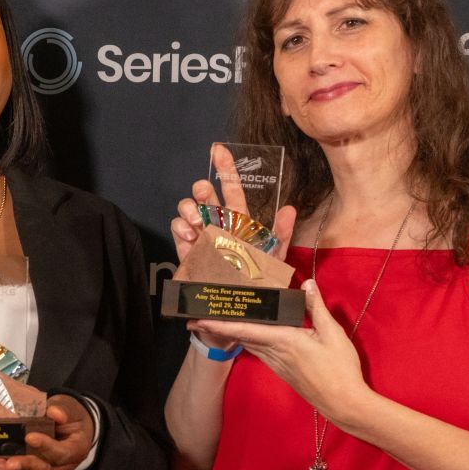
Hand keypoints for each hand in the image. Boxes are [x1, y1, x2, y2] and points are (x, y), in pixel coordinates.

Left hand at [0, 397, 95, 469]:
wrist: (71, 425)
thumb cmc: (71, 415)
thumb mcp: (70, 408)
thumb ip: (63, 410)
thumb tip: (54, 412)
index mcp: (76, 449)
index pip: (61, 452)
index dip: (46, 446)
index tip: (30, 437)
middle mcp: (63, 464)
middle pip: (44, 468)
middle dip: (25, 466)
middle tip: (10, 464)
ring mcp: (48, 469)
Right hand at [171, 148, 295, 354]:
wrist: (234, 320)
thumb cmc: (257, 291)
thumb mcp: (275, 263)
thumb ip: (281, 236)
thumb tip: (290, 208)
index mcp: (242, 227)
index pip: (234, 192)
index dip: (226, 170)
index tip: (218, 149)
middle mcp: (220, 229)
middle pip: (207, 199)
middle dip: (203, 191)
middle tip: (203, 195)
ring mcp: (202, 241)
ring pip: (189, 212)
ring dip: (190, 211)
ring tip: (196, 223)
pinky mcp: (188, 255)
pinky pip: (179, 233)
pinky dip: (181, 230)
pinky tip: (189, 236)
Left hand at [195, 281, 371, 424]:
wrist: (343, 403)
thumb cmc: (340, 368)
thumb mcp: (333, 334)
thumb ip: (316, 309)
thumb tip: (306, 284)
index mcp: (283, 340)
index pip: (245, 329)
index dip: (220, 324)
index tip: (198, 319)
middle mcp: (273, 352)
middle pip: (240, 336)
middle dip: (218, 326)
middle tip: (197, 315)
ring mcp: (276, 363)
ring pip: (248, 344)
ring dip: (231, 332)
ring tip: (217, 320)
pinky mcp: (281, 370)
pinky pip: (258, 350)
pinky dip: (247, 339)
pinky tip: (247, 333)